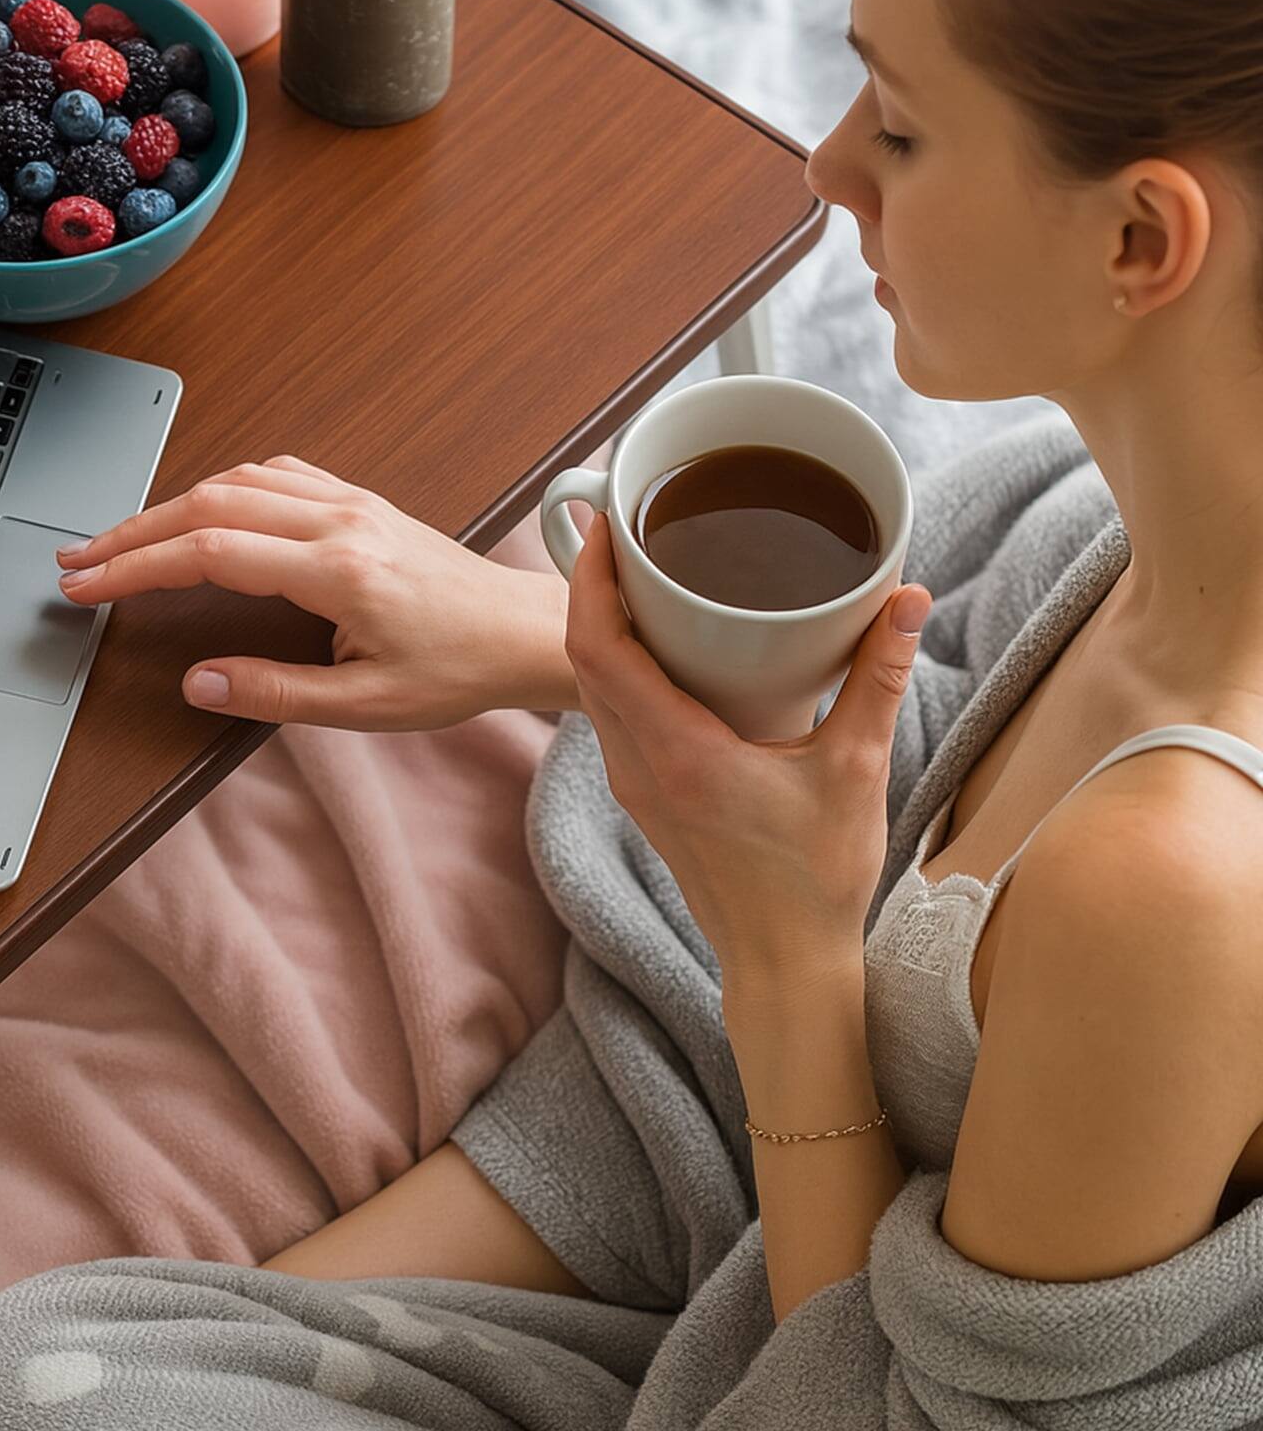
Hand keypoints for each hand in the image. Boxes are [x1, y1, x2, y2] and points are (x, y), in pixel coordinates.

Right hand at [54, 454, 556, 731]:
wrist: (520, 632)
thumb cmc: (458, 668)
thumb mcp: (367, 705)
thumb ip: (276, 693)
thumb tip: (200, 681)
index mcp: (339, 570)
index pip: (211, 551)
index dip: (138, 566)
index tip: (89, 586)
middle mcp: (341, 520)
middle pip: (210, 503)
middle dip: (133, 531)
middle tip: (78, 562)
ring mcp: (352, 503)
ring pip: (239, 480)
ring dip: (171, 504)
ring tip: (122, 539)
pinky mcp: (360, 501)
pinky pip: (277, 474)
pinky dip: (223, 487)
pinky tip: (202, 507)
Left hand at [565, 509, 931, 984]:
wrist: (784, 965)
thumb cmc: (817, 880)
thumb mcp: (855, 771)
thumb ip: (877, 679)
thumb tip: (907, 600)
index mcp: (677, 753)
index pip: (599, 649)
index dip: (591, 580)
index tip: (605, 525)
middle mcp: (638, 767)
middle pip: (583, 659)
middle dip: (592, 588)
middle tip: (625, 532)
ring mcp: (634, 785)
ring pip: (590, 689)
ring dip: (602, 628)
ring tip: (638, 575)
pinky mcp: (646, 797)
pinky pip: (610, 715)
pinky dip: (619, 668)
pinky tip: (660, 646)